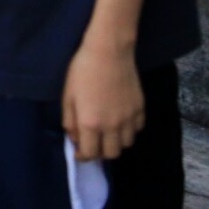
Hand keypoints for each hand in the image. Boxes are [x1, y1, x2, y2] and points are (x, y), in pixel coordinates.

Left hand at [62, 40, 144, 160]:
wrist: (108, 52)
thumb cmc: (82, 71)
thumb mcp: (67, 96)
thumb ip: (70, 121)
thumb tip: (74, 138)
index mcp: (90, 123)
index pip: (90, 153)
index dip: (82, 156)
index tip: (79, 152)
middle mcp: (112, 126)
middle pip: (111, 154)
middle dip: (100, 152)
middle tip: (93, 143)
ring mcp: (129, 118)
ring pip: (127, 144)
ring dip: (116, 142)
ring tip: (107, 132)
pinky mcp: (141, 109)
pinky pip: (138, 129)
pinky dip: (129, 130)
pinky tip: (121, 120)